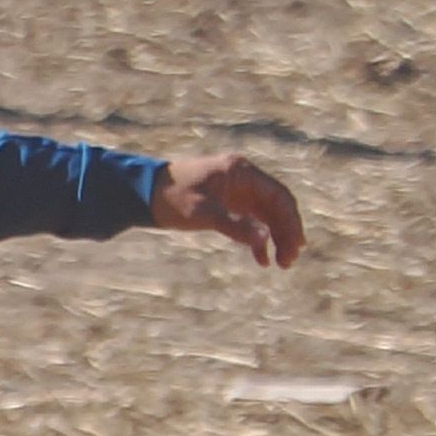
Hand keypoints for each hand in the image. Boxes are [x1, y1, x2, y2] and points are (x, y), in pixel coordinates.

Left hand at [149, 151, 301, 268]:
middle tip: (289, 261)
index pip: (279, 196)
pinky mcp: (225, 204)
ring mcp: (235, 191)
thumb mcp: (202, 212)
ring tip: (280, 263)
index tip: (295, 246)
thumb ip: (234, 225)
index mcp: (242, 172)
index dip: (291, 222)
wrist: (140, 193)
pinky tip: (261, 258)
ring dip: (274, 238)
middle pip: (276, 207)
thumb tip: (265, 239)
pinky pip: (249, 221)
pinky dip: (256, 239)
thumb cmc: (171, 197)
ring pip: (265, 216)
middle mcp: (243, 179)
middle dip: (285, 233)